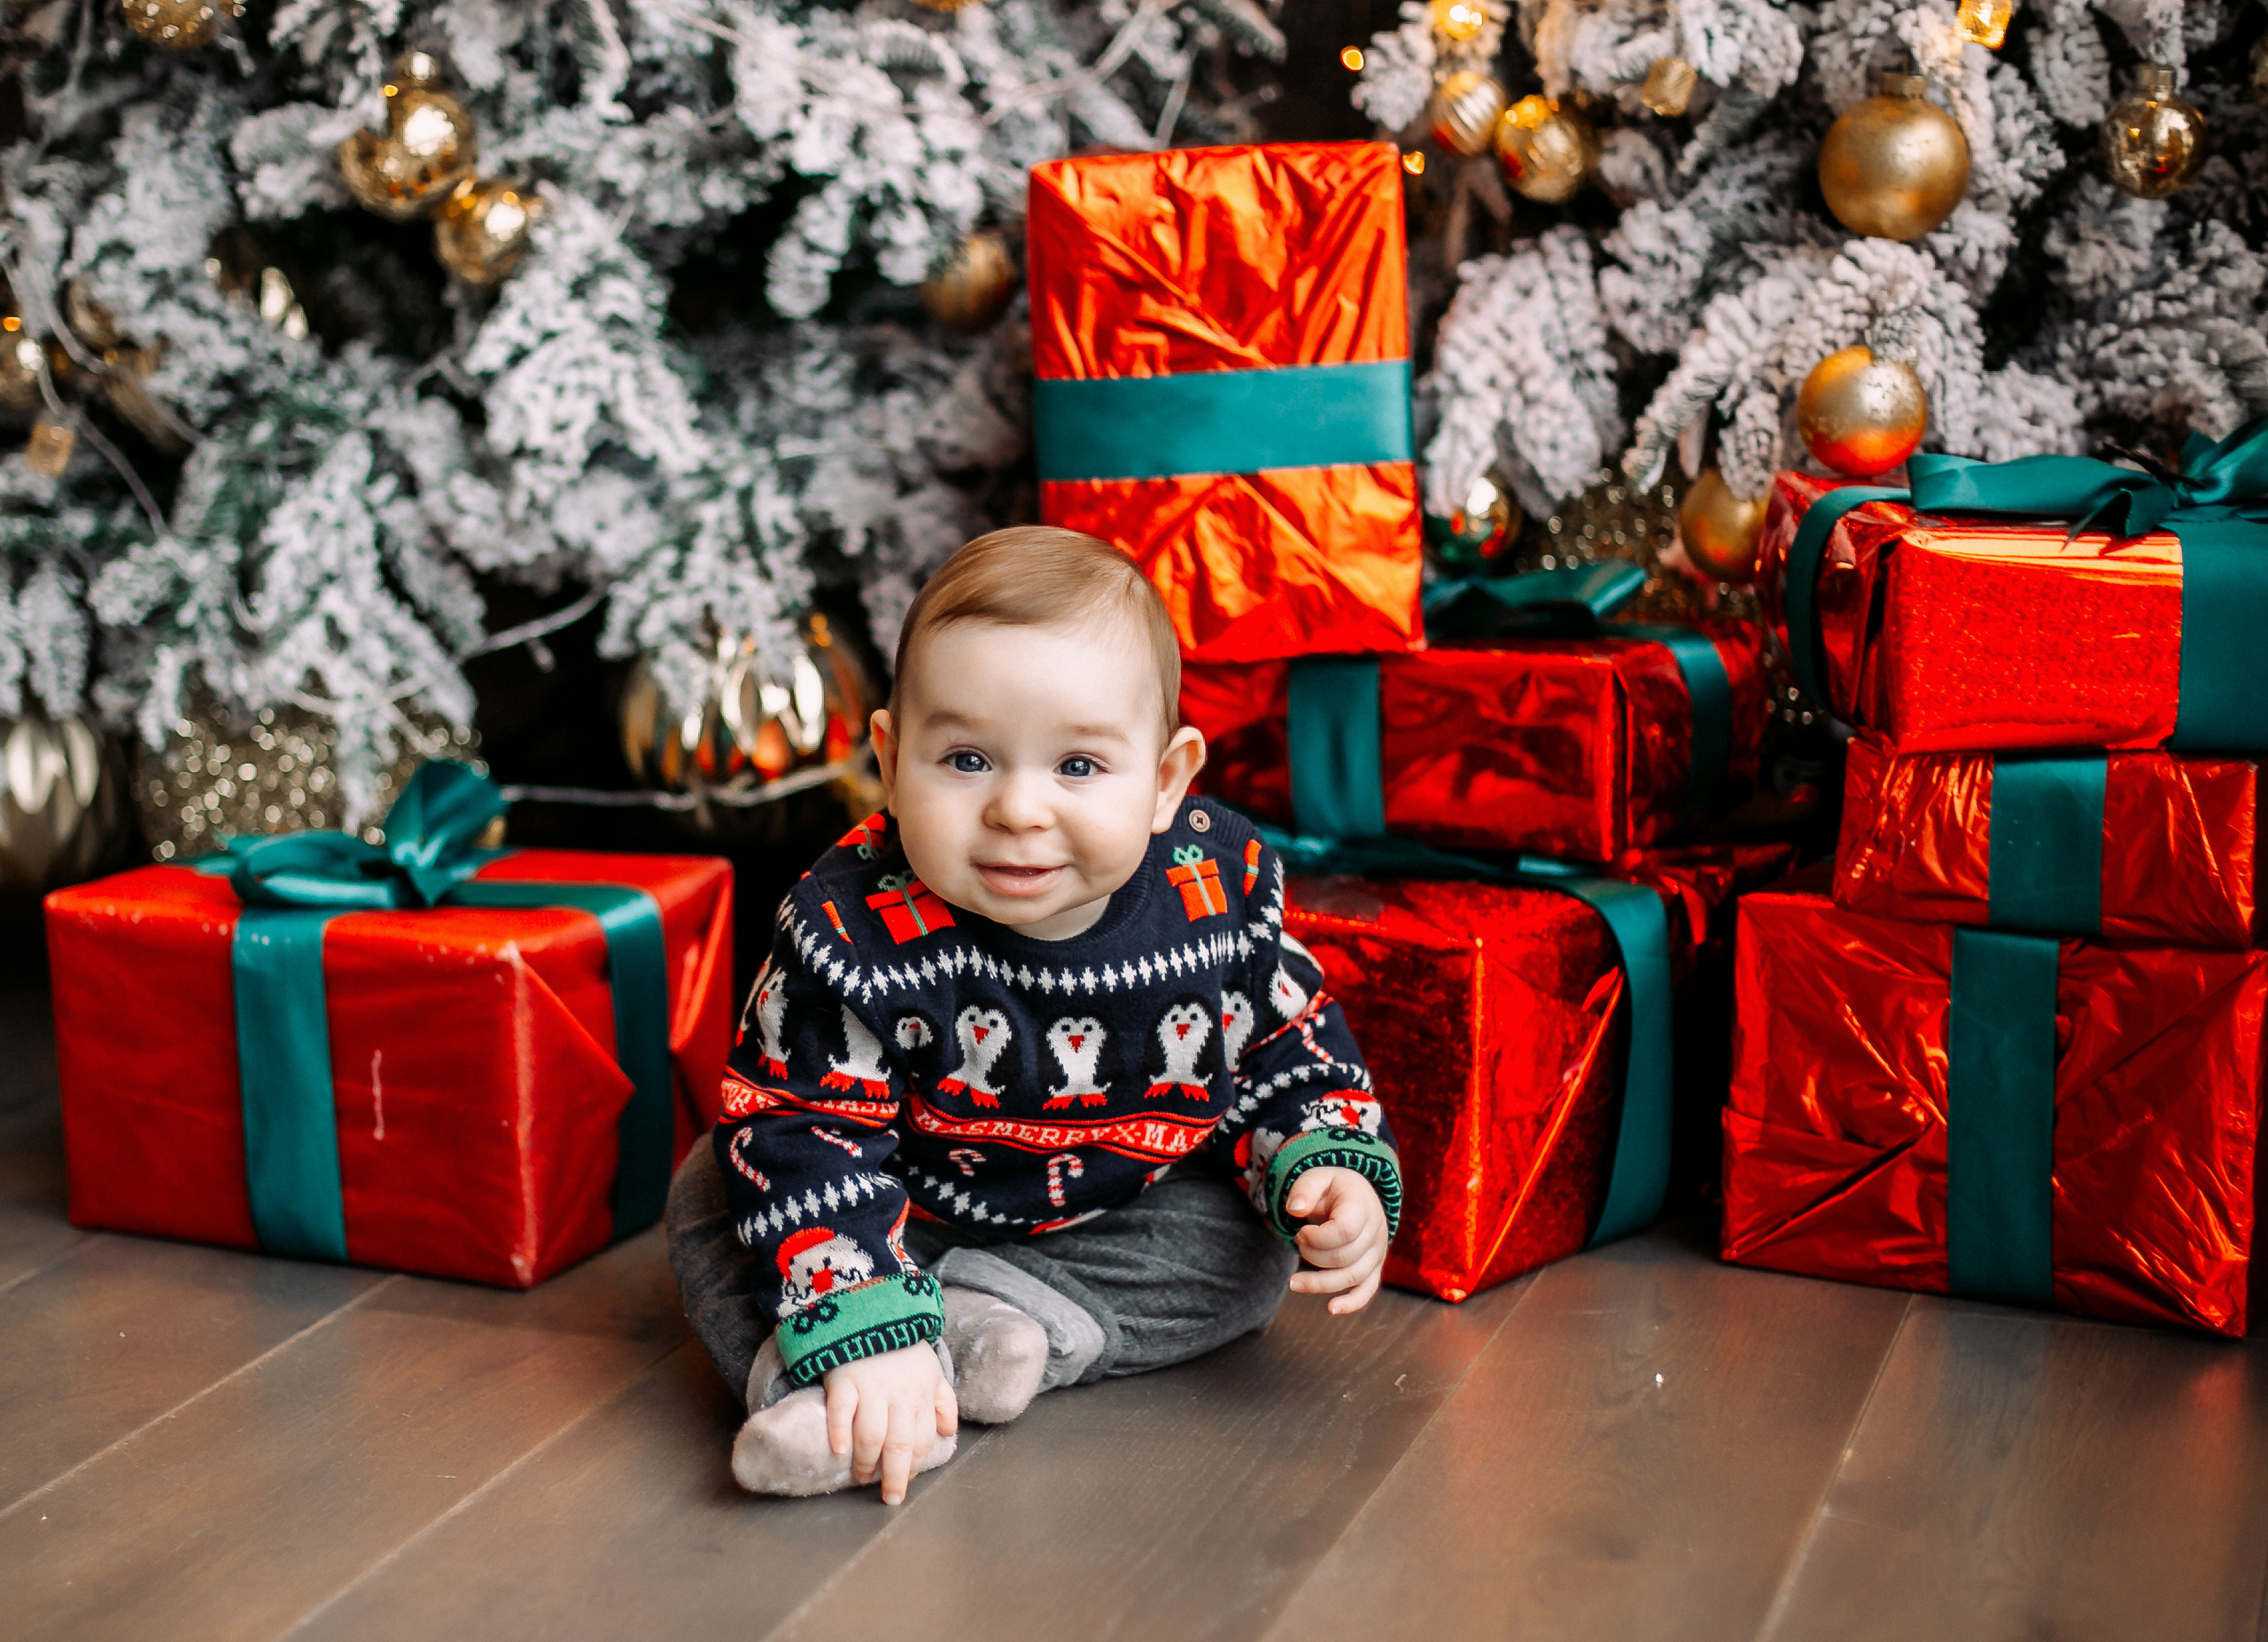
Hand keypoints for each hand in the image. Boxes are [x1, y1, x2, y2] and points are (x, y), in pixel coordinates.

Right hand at [823, 1342, 956, 1504]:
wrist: (873, 1309)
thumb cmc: (902, 1346)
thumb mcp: (931, 1369)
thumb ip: (943, 1401)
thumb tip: (949, 1432)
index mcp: (921, 1395)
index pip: (922, 1440)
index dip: (916, 1466)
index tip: (906, 1484)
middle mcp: (898, 1396)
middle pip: (899, 1445)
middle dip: (896, 1477)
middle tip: (890, 1498)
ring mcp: (870, 1388)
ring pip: (871, 1434)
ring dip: (867, 1462)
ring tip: (862, 1476)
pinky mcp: (844, 1379)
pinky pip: (840, 1410)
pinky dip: (839, 1432)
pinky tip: (838, 1450)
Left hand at [1285, 1167, 1388, 1314]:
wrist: (1357, 1195)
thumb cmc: (1333, 1187)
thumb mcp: (1317, 1176)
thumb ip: (1304, 1189)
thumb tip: (1294, 1209)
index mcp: (1362, 1207)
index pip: (1343, 1232)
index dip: (1317, 1237)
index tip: (1300, 1230)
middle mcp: (1376, 1232)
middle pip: (1344, 1257)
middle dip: (1312, 1255)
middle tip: (1297, 1240)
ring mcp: (1377, 1253)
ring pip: (1352, 1277)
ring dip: (1319, 1283)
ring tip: (1293, 1283)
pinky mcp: (1374, 1268)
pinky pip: (1367, 1290)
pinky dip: (1351, 1303)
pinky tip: (1331, 1309)